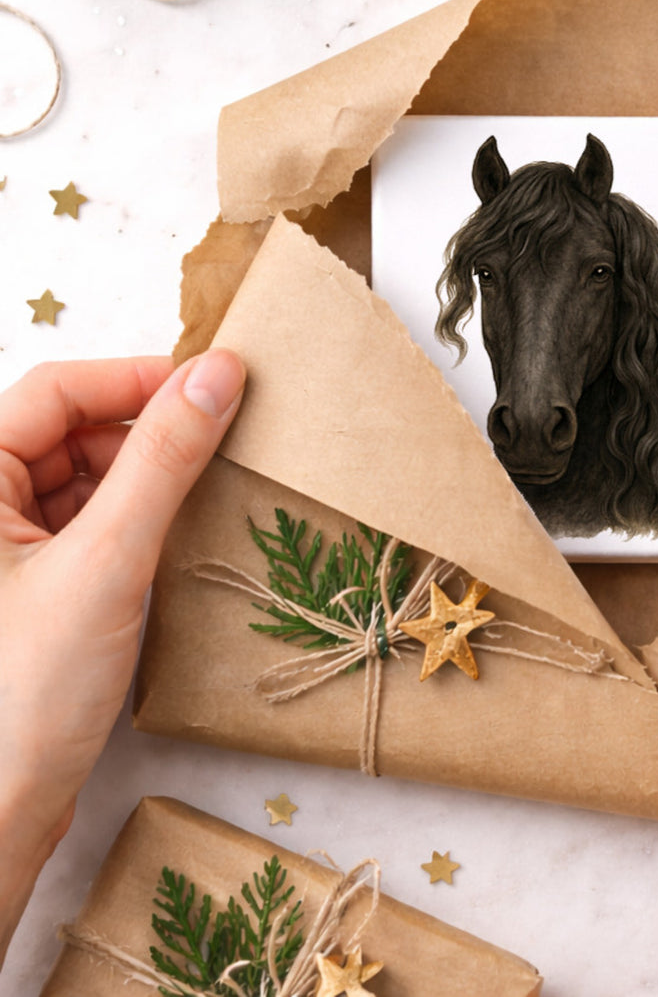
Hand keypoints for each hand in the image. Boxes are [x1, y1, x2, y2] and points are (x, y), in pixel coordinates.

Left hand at [0, 352, 244, 964]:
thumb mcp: (107, 560)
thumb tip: (217, 375)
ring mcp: (6, 550)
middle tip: (225, 434)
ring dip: (148, 474)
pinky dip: (138, 518)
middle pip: (70, 430)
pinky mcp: (34, 587)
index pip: (55, 391)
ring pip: (85, 477)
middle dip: (147, 428)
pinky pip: (92, 523)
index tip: (216, 383)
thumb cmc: (22, 694)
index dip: (135, 378)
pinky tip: (180, 532)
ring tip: (211, 485)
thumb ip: (164, 459)